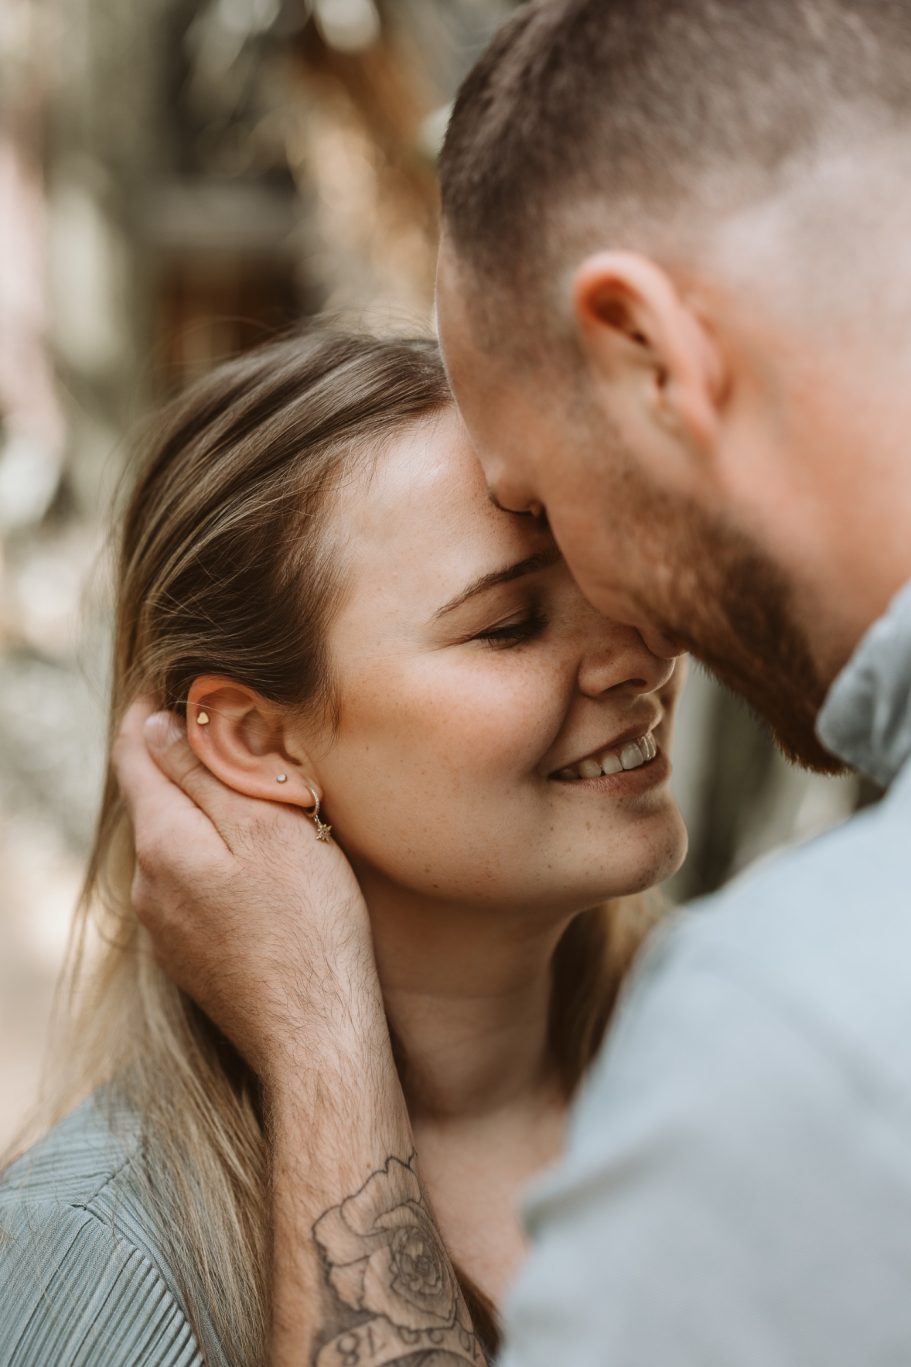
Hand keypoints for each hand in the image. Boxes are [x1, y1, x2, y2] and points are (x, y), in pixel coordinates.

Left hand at [113, 699, 378, 1083]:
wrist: (317, 1036)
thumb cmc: (309, 925)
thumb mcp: (268, 830)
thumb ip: (210, 774)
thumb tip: (158, 724)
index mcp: (163, 842)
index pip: (134, 753)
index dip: (151, 711)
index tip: (177, 682)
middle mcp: (147, 885)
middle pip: (153, 797)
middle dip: (185, 757)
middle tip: (235, 726)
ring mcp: (164, 927)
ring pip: (173, 842)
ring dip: (202, 809)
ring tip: (257, 792)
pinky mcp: (189, 956)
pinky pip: (189, 883)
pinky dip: (213, 855)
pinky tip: (258, 863)